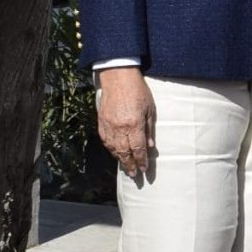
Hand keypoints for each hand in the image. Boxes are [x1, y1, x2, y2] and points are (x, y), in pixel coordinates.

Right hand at [97, 67, 155, 181]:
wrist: (118, 76)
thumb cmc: (137, 90)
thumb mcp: (149, 109)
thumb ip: (149, 129)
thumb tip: (150, 146)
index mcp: (134, 125)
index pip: (138, 149)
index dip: (141, 161)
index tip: (144, 170)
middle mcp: (120, 128)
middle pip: (125, 152)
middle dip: (130, 165)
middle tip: (134, 175)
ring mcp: (108, 125)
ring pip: (113, 148)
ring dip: (120, 159)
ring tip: (126, 167)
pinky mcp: (101, 121)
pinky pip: (105, 140)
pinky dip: (111, 149)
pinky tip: (115, 153)